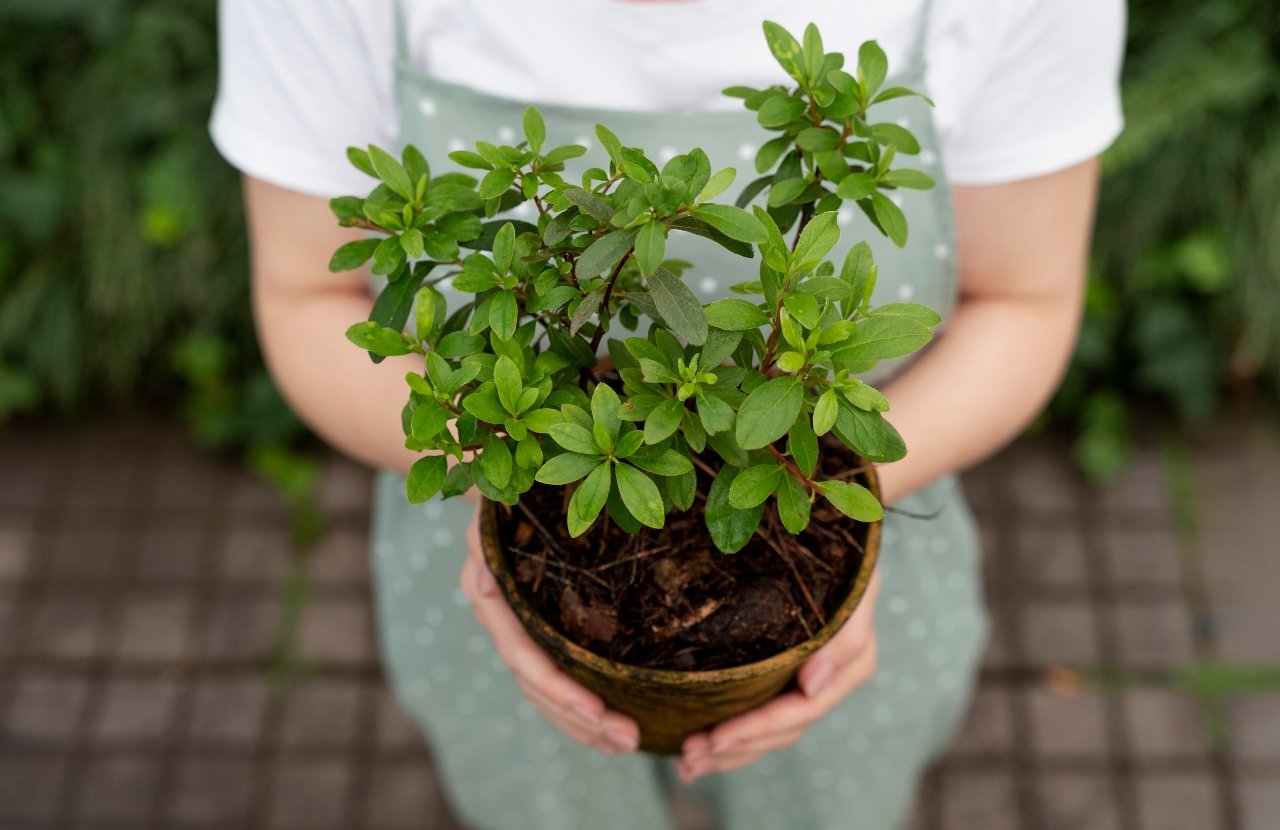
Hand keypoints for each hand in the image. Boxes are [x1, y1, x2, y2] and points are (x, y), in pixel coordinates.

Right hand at [458, 508, 640, 755]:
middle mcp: (505, 626)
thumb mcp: (492, 511)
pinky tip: (611, 728)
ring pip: (547, 696)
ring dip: (585, 726)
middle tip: (628, 740)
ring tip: (628, 744)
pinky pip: (558, 683)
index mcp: (494, 602)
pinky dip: (581, 710)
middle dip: (580, 719)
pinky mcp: (542, 638)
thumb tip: (483, 582)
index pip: (525, 658)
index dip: (558, 688)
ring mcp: (522, 636)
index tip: (598, 711)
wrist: (510, 490)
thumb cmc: (509, 495)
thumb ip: (485, 542)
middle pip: (538, 689)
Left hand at [677, 569, 881, 782]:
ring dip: (730, 753)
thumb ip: (845, 636)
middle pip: (782, 731)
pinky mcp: (788, 674)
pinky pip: (763, 715)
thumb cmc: (841, 552)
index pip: (800, 709)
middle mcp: (829, 678)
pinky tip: (700, 748)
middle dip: (735, 749)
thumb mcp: (853, 585)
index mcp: (848, 663)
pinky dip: (734, 736)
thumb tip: (812, 685)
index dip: (757, 728)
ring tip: (687, 764)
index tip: (715, 737)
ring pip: (771, 732)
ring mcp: (809, 680)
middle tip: (688, 759)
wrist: (837, 528)